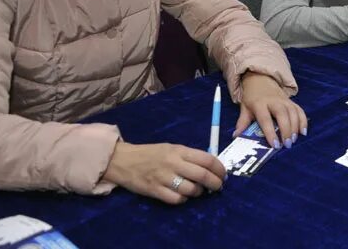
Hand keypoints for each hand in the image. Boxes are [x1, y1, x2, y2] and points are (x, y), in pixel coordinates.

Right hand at [103, 141, 225, 204]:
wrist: (124, 160)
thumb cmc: (151, 153)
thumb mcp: (172, 148)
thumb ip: (189, 156)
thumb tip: (209, 165)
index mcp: (179, 151)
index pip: (207, 159)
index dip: (219, 168)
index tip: (223, 174)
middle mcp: (173, 163)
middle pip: (202, 175)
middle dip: (215, 183)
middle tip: (218, 186)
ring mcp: (164, 178)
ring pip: (191, 189)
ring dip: (199, 192)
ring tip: (199, 191)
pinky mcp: (155, 191)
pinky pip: (176, 199)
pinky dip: (183, 199)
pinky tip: (183, 195)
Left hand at [235, 72, 307, 150]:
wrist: (261, 80)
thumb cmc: (252, 98)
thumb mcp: (244, 108)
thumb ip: (242, 122)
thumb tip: (236, 136)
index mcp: (260, 103)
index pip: (265, 119)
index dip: (270, 132)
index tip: (275, 145)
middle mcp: (274, 101)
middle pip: (282, 114)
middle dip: (286, 130)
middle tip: (287, 144)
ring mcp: (284, 100)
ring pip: (293, 112)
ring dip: (295, 127)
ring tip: (293, 140)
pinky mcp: (291, 101)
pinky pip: (300, 110)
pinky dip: (303, 121)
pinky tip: (303, 132)